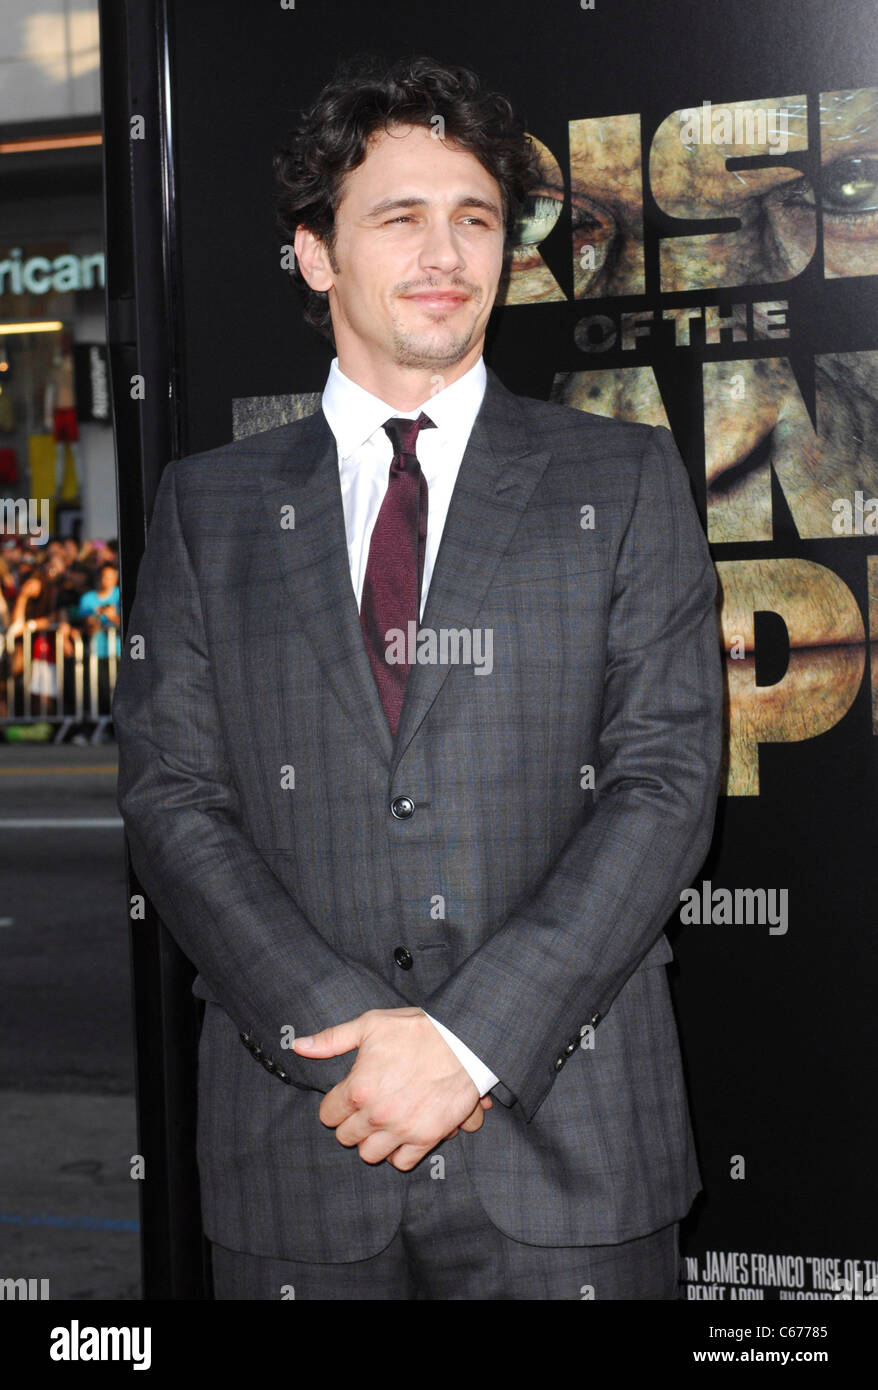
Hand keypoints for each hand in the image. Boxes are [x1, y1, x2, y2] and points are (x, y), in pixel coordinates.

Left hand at [292, 1007, 490, 1169]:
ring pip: (369, 1155)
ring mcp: (401, 1129)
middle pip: (346, 1137)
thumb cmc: (417, 1029)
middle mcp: (376, 1114)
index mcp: (358, 1088)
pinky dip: (399, 1153)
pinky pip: (402, 1162)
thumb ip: (332, 1040)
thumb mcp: (370, 1025)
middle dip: (352, 1123)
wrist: (464, 1041)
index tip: (346, 1098)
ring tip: (382, 1124)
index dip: (335, 1105)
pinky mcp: (426, 1138)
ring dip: (373, 1141)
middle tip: (366, 1109)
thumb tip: (299, 1046)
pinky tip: (401, 1135)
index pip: (328, 1115)